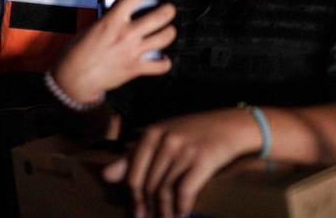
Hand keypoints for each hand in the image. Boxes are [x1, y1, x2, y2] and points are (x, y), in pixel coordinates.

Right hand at [52, 0, 175, 103]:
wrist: (73, 80)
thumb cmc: (77, 53)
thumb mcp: (91, 28)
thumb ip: (109, 21)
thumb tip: (121, 15)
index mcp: (112, 20)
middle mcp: (126, 33)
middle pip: (160, 16)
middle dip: (169, 10)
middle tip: (167, 10)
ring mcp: (133, 51)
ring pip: (165, 37)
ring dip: (169, 32)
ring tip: (166, 31)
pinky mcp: (136, 68)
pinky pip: (161, 65)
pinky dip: (164, 62)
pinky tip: (160, 58)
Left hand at [103, 109, 258, 217]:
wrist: (229, 125)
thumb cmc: (192, 133)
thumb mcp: (161, 138)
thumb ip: (133, 156)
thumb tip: (105, 176)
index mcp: (150, 134)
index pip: (134, 174)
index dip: (135, 198)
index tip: (137, 214)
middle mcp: (165, 141)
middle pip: (149, 184)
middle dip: (149, 208)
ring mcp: (183, 150)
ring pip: (166, 190)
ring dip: (165, 211)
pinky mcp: (202, 160)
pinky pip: (185, 190)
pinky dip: (182, 207)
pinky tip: (182, 214)